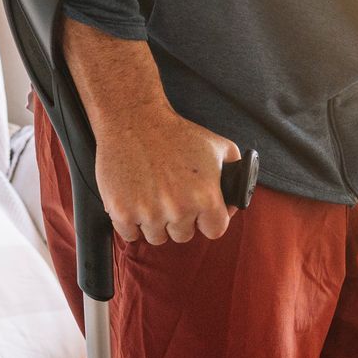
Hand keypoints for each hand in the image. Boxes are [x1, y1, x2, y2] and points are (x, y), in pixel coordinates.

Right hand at [93, 106, 240, 244]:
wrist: (133, 120)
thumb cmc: (175, 133)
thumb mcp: (218, 146)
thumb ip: (236, 173)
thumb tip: (236, 198)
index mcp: (206, 197)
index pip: (215, 231)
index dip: (207, 220)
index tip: (198, 212)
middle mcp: (179, 209)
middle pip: (183, 235)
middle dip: (179, 219)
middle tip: (170, 195)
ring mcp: (148, 213)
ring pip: (156, 237)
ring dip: (155, 222)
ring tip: (151, 195)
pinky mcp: (121, 213)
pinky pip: (130, 234)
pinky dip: (130, 222)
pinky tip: (133, 199)